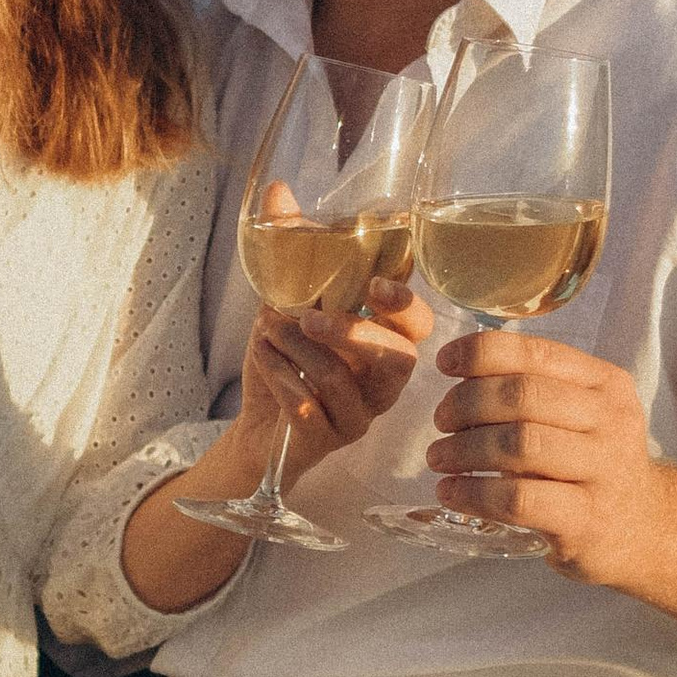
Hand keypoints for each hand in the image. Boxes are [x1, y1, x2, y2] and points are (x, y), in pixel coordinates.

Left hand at [242, 273, 431, 484]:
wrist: (258, 427)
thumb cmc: (286, 365)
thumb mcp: (291, 318)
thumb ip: (300, 285)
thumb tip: (287, 235)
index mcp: (384, 347)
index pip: (418, 325)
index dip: (406, 305)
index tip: (374, 285)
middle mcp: (382, 385)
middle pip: (399, 359)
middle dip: (355, 332)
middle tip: (309, 319)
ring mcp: (358, 416)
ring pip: (337, 379)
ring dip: (295, 347)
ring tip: (267, 330)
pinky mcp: (328, 441)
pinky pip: (305, 406)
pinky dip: (277, 373)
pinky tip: (261, 353)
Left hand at [424, 330, 662, 576]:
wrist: (642, 528)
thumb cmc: (593, 464)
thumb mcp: (580, 415)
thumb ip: (535, 389)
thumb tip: (459, 373)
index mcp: (605, 384)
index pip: (536, 353)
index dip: (481, 352)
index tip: (443, 363)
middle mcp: (611, 421)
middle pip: (523, 396)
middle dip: (466, 403)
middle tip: (441, 422)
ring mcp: (604, 471)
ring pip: (519, 445)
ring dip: (464, 449)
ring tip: (438, 458)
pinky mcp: (587, 520)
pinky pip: (518, 499)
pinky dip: (473, 493)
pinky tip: (450, 492)